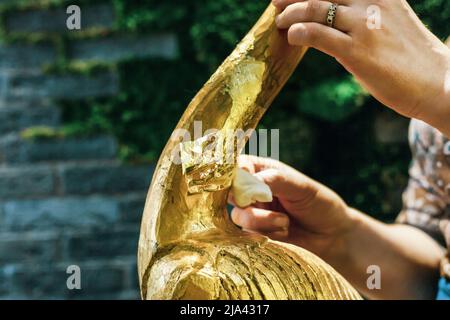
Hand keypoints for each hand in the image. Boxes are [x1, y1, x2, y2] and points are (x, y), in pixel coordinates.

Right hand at [229, 155, 354, 261]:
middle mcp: (253, 191)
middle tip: (261, 202)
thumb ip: (273, 180)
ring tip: (285, 222)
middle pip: (230, 192)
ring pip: (238, 215)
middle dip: (245, 201)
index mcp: (262, 171)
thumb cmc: (319, 204)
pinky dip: (266, 234)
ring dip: (261, 220)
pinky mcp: (256, 234)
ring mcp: (253, 213)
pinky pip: (248, 235)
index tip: (248, 186)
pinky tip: (284, 233)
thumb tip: (247, 182)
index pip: (237, 166)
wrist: (332, 236)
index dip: (236, 175)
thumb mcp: (300, 186)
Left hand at [273, 0, 449, 135]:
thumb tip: (330, 23)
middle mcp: (371, 3)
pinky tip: (291, 35)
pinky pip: (316, 34)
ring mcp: (363, 26)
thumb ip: (363, 16)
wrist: (435, 83)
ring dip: (290, 13)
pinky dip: (298, 32)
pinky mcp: (356, 51)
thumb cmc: (410, 57)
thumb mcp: (390, 23)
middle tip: (277, 2)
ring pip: (314, 8)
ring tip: (280, 21)